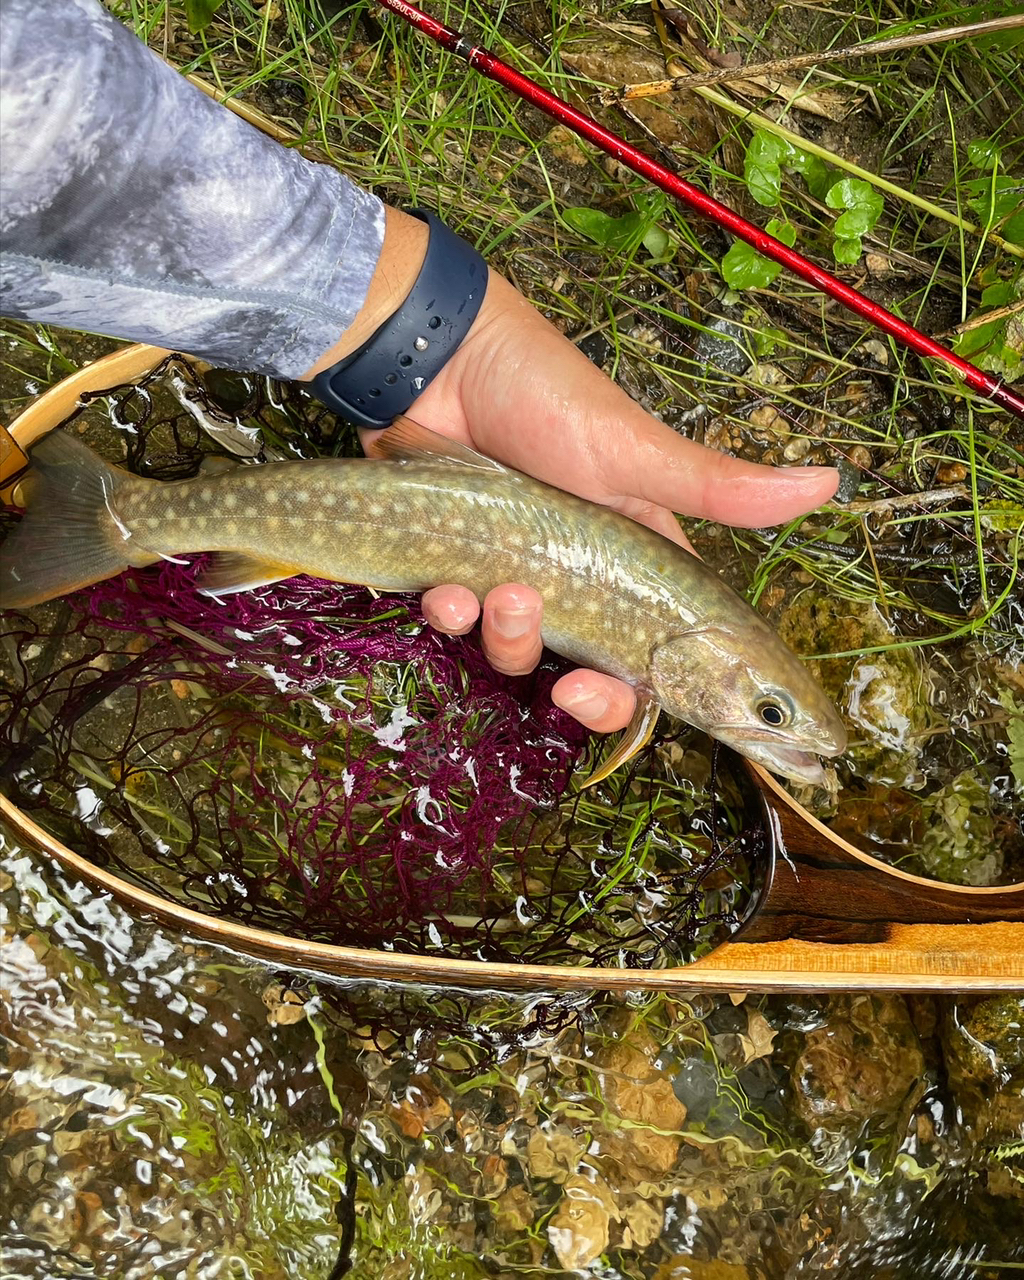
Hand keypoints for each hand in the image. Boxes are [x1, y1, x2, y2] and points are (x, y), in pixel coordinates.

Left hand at [304, 213, 838, 733]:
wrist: (440, 360)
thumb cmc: (546, 397)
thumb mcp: (635, 450)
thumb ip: (718, 486)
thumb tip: (829, 480)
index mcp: (634, 561)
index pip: (658, 650)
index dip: (651, 690)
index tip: (643, 702)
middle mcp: (576, 580)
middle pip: (590, 675)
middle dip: (582, 695)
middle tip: (571, 688)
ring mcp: (511, 577)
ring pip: (517, 653)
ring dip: (510, 640)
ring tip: (500, 594)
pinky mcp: (452, 569)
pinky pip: (455, 622)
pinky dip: (450, 614)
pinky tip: (445, 588)